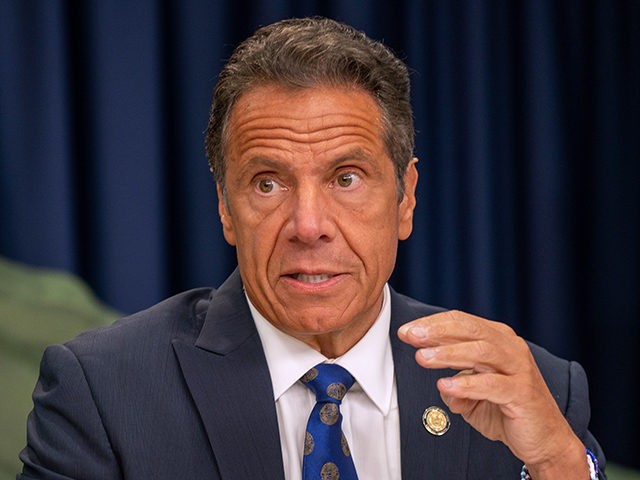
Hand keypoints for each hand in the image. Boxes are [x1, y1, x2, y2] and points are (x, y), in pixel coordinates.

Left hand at [397, 310, 587, 478]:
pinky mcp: (523, 393)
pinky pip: (492, 384)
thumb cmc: (506, 411)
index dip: (432, 324)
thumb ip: (454, 384)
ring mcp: (519, 368)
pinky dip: (467, 384)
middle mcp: (510, 347)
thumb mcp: (472, 394)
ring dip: (448, 353)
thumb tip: (440, 385)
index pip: (461, 322)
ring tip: (422, 358)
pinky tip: (446, 385)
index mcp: (498, 339)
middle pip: (470, 329)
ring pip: (481, 351)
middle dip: (436, 330)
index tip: (406, 331)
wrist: (543, 440)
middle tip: (410, 336)